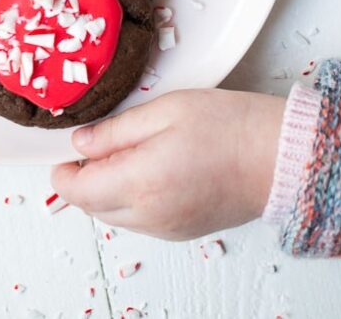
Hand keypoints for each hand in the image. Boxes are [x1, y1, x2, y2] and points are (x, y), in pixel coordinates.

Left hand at [51, 89, 285, 240]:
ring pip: (116, 216)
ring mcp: (168, 228)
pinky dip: (131, 199)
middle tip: (92, 146)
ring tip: (125, 152)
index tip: (62, 154)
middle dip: (83, 180)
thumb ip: (115, 130)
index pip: (79, 192)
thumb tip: (80, 143)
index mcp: (140, 182)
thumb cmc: (227, 126)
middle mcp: (150, 215)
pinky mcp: (183, 230)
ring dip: (107, 190)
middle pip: (93, 208)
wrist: (277, 156)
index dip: (62, 174)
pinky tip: (148, 169)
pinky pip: (141, 220)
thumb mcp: (164, 110)